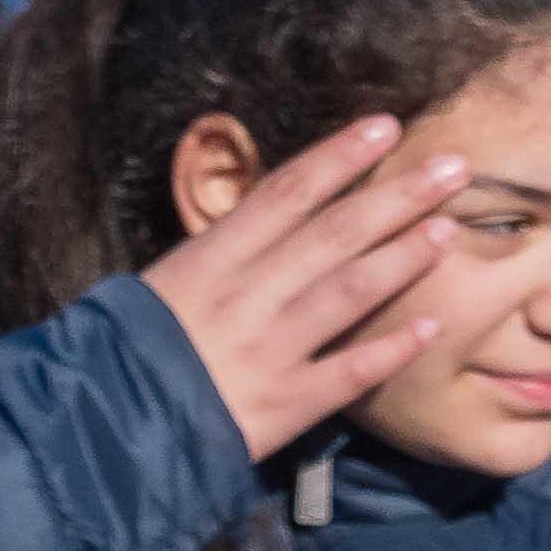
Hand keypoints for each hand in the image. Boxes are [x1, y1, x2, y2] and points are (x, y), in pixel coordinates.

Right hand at [140, 118, 457, 459]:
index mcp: (210, 259)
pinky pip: (347, 373)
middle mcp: (244, 295)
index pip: (285, 193)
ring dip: (403, 258)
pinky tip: (431, 327)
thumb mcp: (167, 283)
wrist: (97, 423)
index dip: (338, 156)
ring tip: (449, 229)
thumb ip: (225, 252)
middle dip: (397, 196)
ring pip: (348, 292)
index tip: (386, 126)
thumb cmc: (130, 347)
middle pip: (333, 233)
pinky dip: (390, 349)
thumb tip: (279, 211)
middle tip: (453, 167)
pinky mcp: (282, 404)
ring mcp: (266, 349)